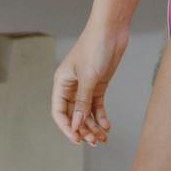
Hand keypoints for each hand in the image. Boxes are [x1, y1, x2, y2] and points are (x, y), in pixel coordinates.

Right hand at [51, 19, 128, 146]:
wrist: (111, 29)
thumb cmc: (95, 47)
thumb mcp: (89, 77)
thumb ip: (82, 102)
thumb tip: (76, 125)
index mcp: (61, 83)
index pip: (59, 112)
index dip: (67, 127)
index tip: (77, 140)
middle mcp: (71, 86)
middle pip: (73, 115)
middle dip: (83, 129)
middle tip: (95, 142)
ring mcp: (85, 86)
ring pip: (85, 112)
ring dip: (93, 126)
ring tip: (103, 138)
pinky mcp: (98, 84)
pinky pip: (96, 106)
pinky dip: (101, 117)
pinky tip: (107, 126)